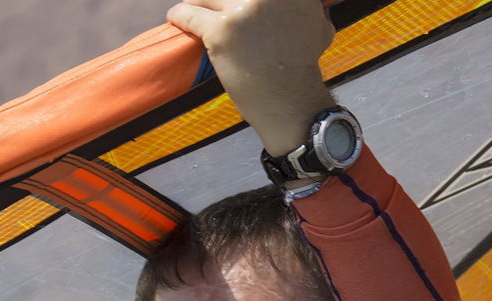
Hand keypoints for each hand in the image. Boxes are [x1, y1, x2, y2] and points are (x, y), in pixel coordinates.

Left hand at [167, 0, 335, 155]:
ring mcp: (243, 9)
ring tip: (190, 7)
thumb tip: (309, 3)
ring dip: (196, 1)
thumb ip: (304, 4)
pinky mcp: (221, 30)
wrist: (291, 99)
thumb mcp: (317, 23)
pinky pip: (190, 14)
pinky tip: (174, 17)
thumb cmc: (302, 65)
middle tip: (208, 2)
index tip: (231, 2)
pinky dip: (179, 15)